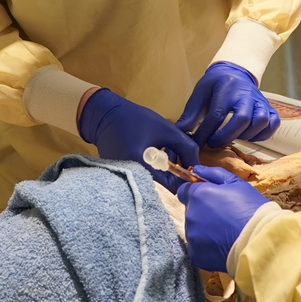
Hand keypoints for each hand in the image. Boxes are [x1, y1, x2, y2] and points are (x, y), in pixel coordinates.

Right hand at [78, 88, 198, 188]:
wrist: (104, 115)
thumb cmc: (136, 119)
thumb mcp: (166, 129)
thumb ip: (186, 148)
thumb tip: (197, 168)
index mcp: (140, 165)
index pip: (171, 186)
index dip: (182, 177)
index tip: (186, 165)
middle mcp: (130, 177)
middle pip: (162, 186)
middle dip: (171, 172)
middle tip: (171, 153)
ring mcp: (122, 178)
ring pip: (153, 183)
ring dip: (161, 170)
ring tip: (159, 149)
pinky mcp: (119, 176)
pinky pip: (142, 178)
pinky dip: (150, 169)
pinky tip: (148, 154)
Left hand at [176, 62, 280, 146]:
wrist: (235, 72)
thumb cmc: (216, 84)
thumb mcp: (200, 94)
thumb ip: (191, 114)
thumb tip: (180, 133)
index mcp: (227, 88)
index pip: (217, 114)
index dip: (206, 132)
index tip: (197, 143)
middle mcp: (247, 94)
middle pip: (243, 118)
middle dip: (227, 135)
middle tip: (213, 142)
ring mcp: (260, 101)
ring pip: (261, 121)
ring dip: (246, 135)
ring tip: (232, 137)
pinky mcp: (270, 107)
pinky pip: (273, 124)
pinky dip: (262, 134)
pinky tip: (248, 136)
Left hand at [177, 166, 270, 272]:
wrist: (259, 241)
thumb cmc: (251, 208)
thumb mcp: (236, 183)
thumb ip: (213, 174)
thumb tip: (196, 169)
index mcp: (198, 195)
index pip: (184, 191)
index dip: (197, 193)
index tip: (211, 198)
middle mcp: (190, 215)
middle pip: (191, 210)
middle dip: (203, 211)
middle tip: (224, 216)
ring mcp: (192, 237)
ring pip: (194, 230)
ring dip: (205, 229)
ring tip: (226, 232)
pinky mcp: (195, 254)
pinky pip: (198, 247)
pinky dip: (207, 247)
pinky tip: (223, 244)